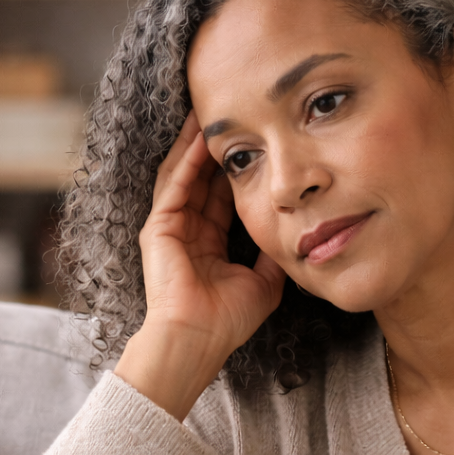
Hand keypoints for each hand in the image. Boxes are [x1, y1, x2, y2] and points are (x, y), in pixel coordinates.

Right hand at [115, 113, 285, 417]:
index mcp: (209, 244)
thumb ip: (274, 254)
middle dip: (215, 149)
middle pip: (202, 179)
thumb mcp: (264, 282)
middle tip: (231, 115)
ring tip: (208, 113)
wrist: (198, 340)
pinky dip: (186, 161)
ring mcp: (170, 228)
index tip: (253, 145)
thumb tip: (295, 231)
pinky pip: (175, 186)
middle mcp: (188, 231)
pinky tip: (199, 138)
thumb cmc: (227, 321)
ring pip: (184, 175)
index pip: (222, 198)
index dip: (235, 172)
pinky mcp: (159, 228)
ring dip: (195, 145)